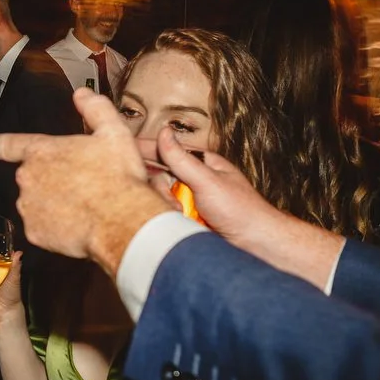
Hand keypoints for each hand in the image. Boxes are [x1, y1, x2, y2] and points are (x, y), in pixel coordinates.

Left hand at [0, 88, 168, 272]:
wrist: (120, 222)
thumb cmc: (117, 177)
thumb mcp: (114, 134)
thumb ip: (95, 109)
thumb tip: (82, 93)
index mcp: (42, 151)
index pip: (8, 144)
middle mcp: (28, 177)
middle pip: (35, 178)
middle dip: (54, 182)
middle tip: (84, 186)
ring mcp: (28, 206)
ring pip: (39, 204)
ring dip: (56, 204)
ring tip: (86, 206)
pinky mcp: (34, 232)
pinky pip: (43, 228)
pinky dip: (57, 228)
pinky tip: (78, 225)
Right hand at [154, 131, 271, 243]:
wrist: (254, 246)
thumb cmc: (242, 211)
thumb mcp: (207, 180)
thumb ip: (181, 158)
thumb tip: (164, 132)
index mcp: (200, 164)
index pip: (166, 150)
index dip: (145, 148)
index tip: (124, 147)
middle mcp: (192, 181)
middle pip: (158, 177)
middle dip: (160, 189)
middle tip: (169, 199)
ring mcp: (188, 202)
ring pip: (159, 198)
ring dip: (166, 207)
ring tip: (181, 215)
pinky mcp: (184, 220)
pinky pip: (164, 215)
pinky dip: (168, 220)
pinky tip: (179, 224)